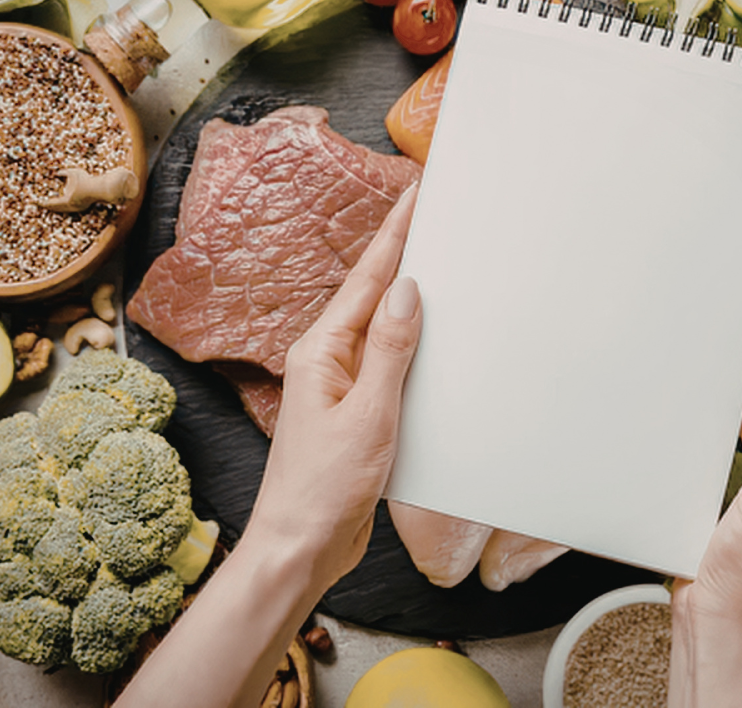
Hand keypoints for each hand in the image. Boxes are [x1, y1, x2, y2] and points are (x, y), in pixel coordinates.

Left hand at [245, 185, 422, 586]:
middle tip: (432, 215)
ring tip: (439, 263)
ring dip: (409, 299)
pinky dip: (412, 345)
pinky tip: (433, 342)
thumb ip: (389, 350)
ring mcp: (341, 387)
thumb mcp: (368, 414)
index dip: (394, 235)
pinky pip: (388, 365)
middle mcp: (328, 362)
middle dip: (403, 254)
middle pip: (372, 296)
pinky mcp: (356, 413)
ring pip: (382, 330)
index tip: (414, 196)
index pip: (366, 281)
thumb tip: (408, 290)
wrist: (301, 546)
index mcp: (322, 352)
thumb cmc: (323, 488)